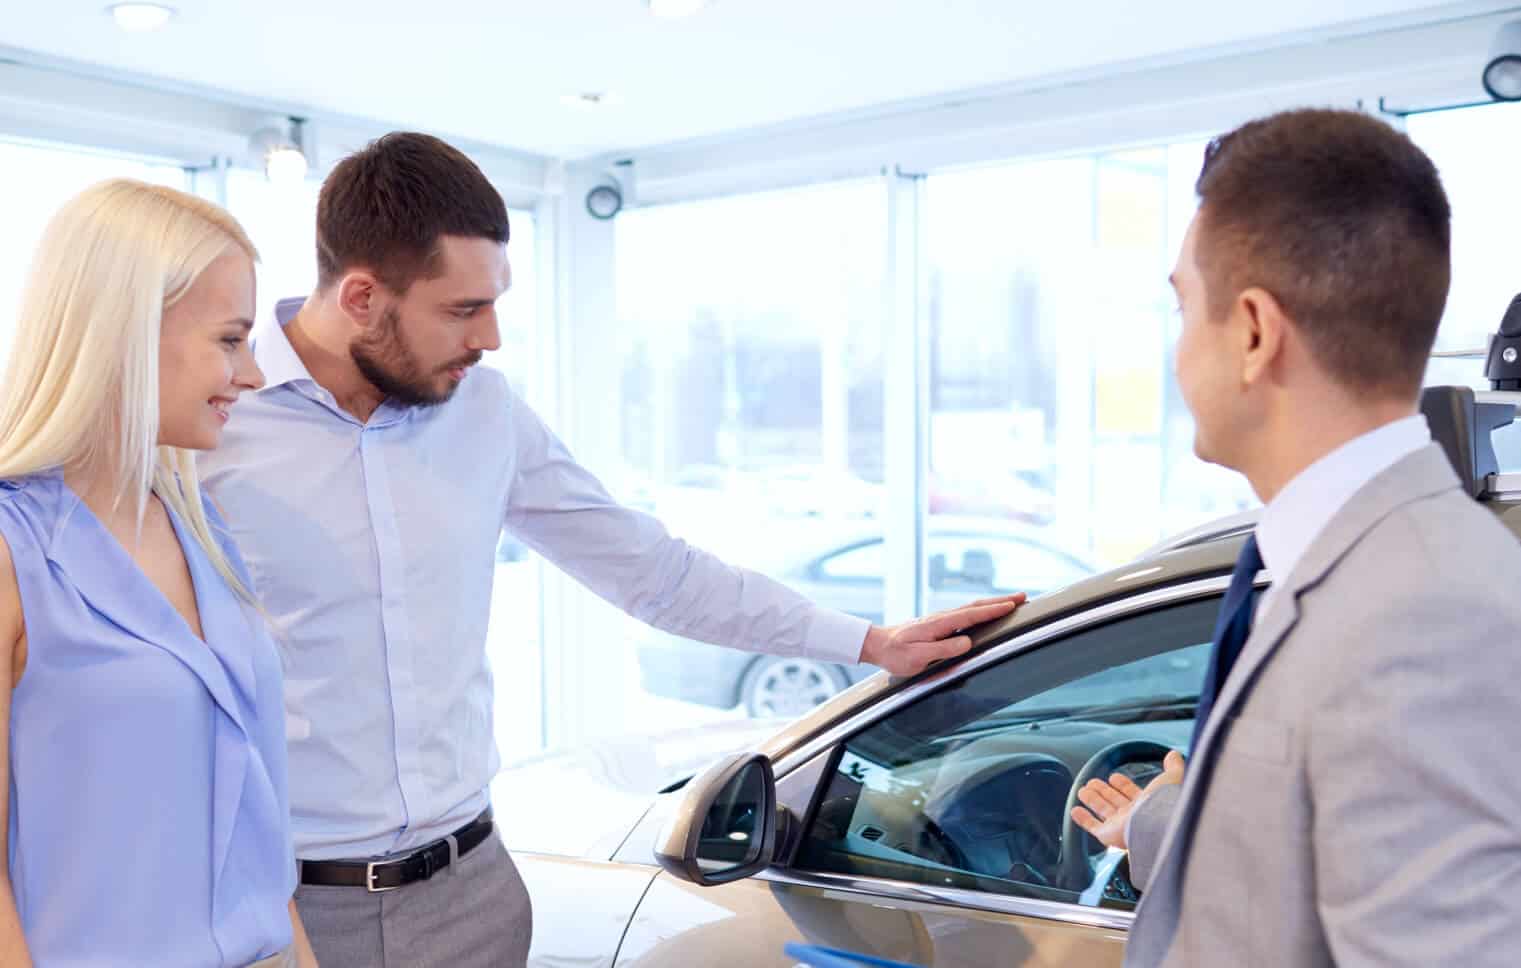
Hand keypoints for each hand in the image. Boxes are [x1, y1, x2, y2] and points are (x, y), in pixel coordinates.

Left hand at [860, 594, 1024, 675]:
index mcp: (938, 624)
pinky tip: (986, 612)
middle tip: (1023, 596)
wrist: (878, 644)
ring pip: (971, 608)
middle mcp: (941, 618)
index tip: (1012, 605)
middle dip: (1000, 601)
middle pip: (976, 606)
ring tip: (1011, 602)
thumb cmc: (896, 654)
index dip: (993, 610)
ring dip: (992, 604)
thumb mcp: (918, 657)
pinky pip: (965, 614)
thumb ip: (943, 649)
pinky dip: (980, 610)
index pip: (971, 615)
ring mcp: (940, 619)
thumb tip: (968, 642)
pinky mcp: (938, 624)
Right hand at [1070, 750, 1185, 849]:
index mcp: (1148, 804)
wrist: (1158, 825)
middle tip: (1094, 783)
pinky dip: (1083, 819)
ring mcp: (1120, 825)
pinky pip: (1093, 827)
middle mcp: (1133, 815)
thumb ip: (1173, 767)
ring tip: (1083, 791)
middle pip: (1115, 801)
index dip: (1123, 785)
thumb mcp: (1172, 777)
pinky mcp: (1108, 835)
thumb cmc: (1166, 803)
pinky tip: (1075, 811)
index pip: (1132, 793)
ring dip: (1092, 800)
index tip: (1114, 777)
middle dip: (1104, 791)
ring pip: (1103, 811)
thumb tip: (1173, 755)